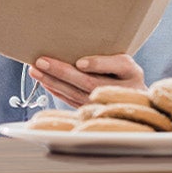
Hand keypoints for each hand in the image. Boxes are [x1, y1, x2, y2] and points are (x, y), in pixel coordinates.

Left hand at [28, 53, 144, 107]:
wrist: (135, 103)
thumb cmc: (126, 76)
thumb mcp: (125, 64)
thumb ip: (108, 60)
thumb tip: (79, 61)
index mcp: (131, 73)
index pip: (117, 65)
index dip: (97, 64)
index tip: (81, 62)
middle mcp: (120, 90)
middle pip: (89, 82)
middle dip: (63, 72)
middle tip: (41, 61)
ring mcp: (106, 104)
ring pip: (76, 93)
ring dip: (53, 82)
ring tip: (36, 70)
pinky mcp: (94, 111)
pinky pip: (72, 101)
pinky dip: (57, 91)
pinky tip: (45, 82)